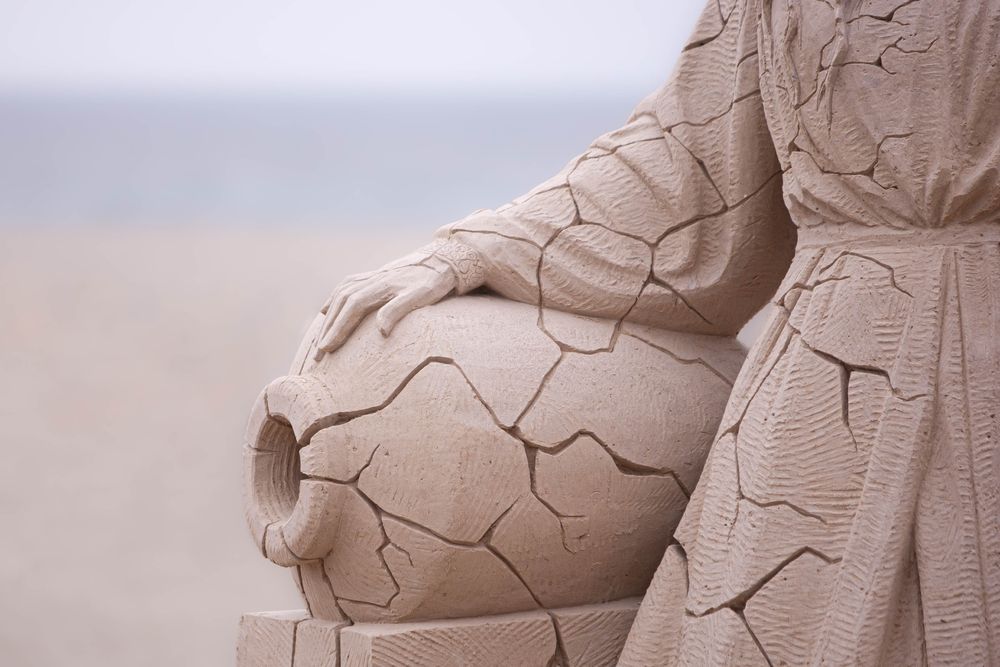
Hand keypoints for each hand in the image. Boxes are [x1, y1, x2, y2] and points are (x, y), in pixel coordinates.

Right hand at [314, 263, 456, 357]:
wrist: (442, 258)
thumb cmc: (435, 281)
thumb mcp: (423, 296)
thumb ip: (399, 310)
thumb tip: (381, 332)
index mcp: (382, 285)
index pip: (353, 307)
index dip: (339, 328)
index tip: (327, 348)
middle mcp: (372, 279)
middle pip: (342, 303)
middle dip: (328, 329)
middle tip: (317, 354)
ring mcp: (371, 276)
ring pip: (341, 295)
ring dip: (329, 318)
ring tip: (319, 339)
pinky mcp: (373, 276)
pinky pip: (345, 287)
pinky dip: (333, 299)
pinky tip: (326, 311)